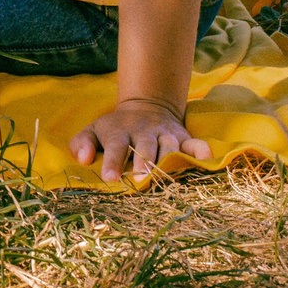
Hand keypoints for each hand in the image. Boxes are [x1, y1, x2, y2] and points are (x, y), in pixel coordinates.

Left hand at [69, 97, 208, 184]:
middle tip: (140, 181)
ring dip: (167, 159)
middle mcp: (144, 132)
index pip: (116, 146)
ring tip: (165, 177)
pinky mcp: (184, 138)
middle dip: (142, 163)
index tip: (109, 178)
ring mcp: (165, 134)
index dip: (113, 161)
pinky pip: (194, 143)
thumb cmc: (114, 129)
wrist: (146, 107)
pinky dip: (200, 150)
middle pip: (144, 146)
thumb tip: (84, 158)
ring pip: (168, 145)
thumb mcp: (93, 131)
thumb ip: (82, 143)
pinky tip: (205, 158)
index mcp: (120, 132)